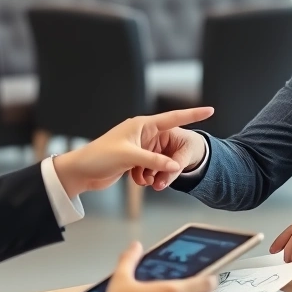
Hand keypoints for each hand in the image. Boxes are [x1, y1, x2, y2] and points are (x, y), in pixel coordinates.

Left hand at [52, 107, 213, 197]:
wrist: (81, 172)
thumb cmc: (100, 157)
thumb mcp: (130, 157)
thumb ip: (155, 161)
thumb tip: (175, 166)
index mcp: (142, 124)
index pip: (173, 118)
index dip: (193, 115)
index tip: (210, 110)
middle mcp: (142, 134)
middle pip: (167, 146)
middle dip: (166, 162)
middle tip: (158, 174)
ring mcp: (138, 148)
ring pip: (159, 160)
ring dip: (155, 172)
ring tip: (142, 179)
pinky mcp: (134, 160)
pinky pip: (151, 168)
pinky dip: (147, 176)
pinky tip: (136, 180)